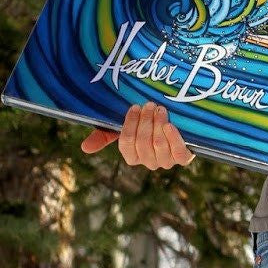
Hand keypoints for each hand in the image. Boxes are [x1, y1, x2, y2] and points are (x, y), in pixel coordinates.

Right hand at [80, 102, 194, 168]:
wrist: (175, 128)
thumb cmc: (145, 128)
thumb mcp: (123, 128)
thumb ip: (104, 136)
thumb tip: (84, 148)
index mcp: (132, 156)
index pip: (126, 144)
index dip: (130, 125)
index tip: (134, 107)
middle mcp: (148, 162)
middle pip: (143, 142)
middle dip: (146, 121)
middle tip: (149, 104)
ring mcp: (165, 162)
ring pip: (158, 144)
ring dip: (158, 124)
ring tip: (159, 109)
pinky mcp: (182, 159)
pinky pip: (178, 154)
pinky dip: (174, 138)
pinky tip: (170, 125)